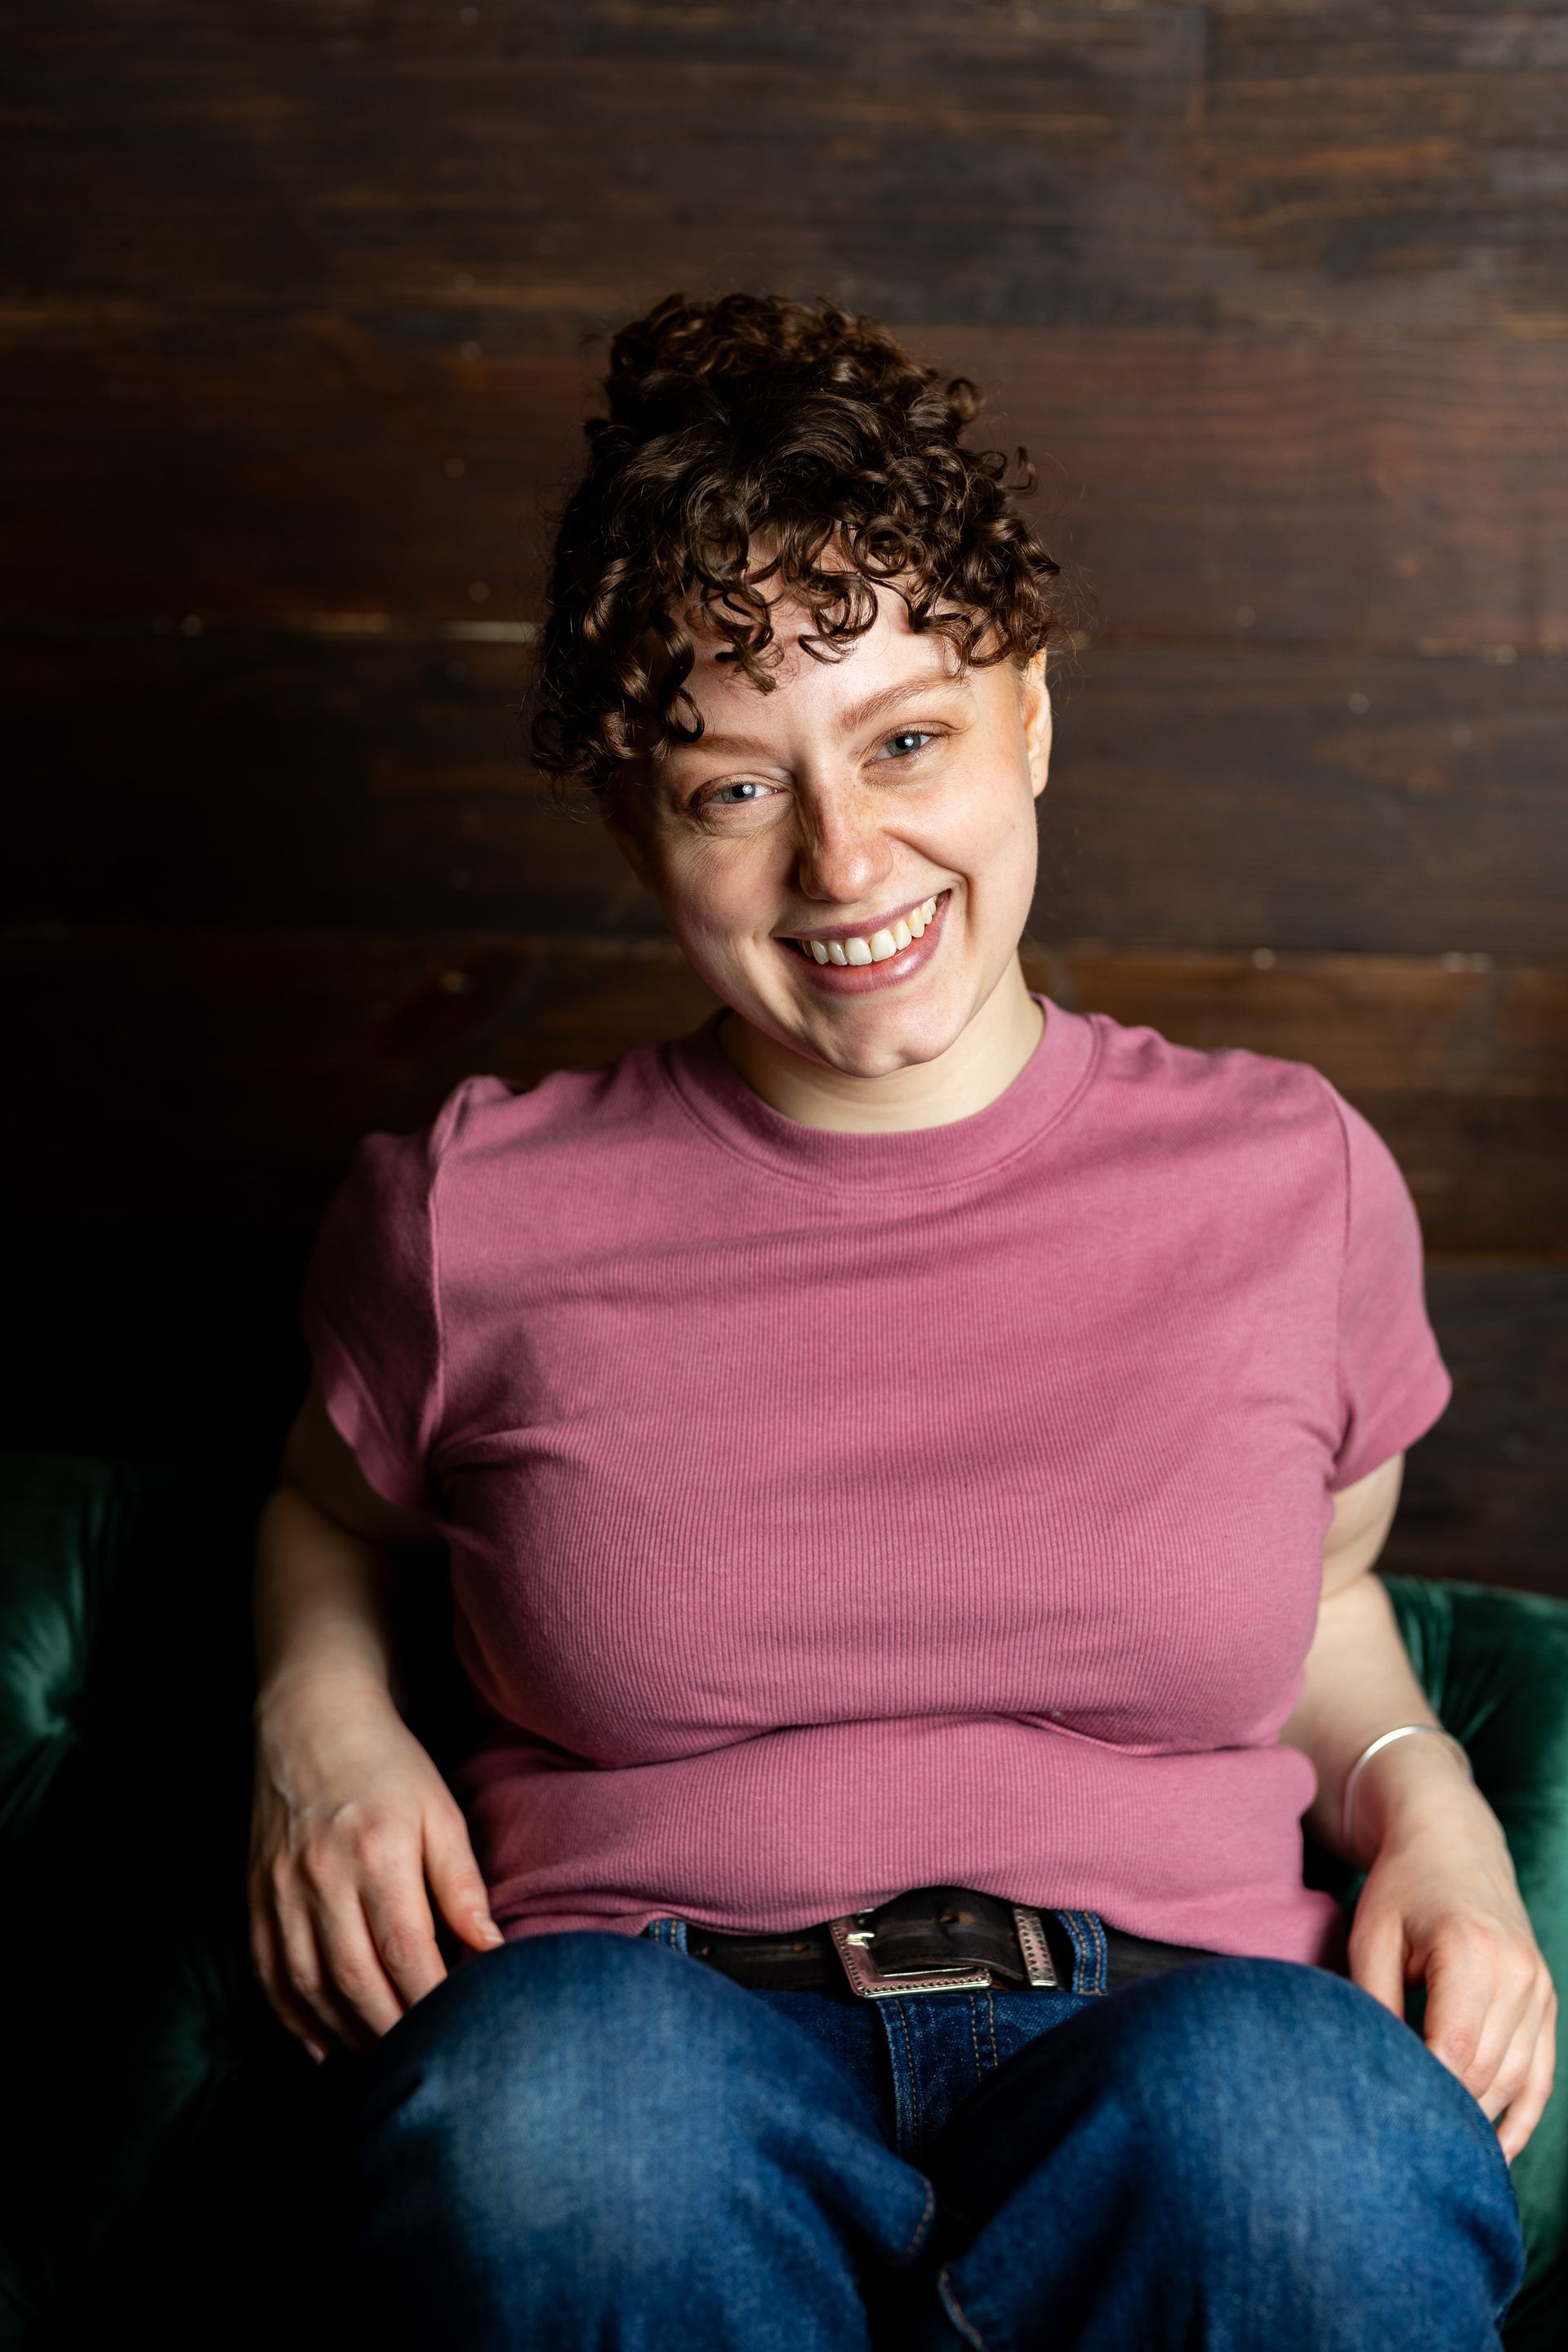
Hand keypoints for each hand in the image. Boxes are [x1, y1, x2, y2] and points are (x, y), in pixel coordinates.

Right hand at [248, 1673, 504, 2060]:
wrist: (310, 1721)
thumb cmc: (389, 1766)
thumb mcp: (440, 1810)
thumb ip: (461, 1882)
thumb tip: (489, 1950)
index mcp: (377, 1854)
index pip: (406, 1951)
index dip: (431, 2002)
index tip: (459, 2033)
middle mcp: (323, 1878)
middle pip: (355, 1979)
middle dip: (391, 2031)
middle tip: (424, 2061)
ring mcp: (281, 1890)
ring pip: (310, 1985)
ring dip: (346, 2032)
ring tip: (383, 2057)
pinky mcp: (255, 1896)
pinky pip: (269, 1973)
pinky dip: (294, 2017)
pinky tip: (323, 2046)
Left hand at [1347, 1787, 1556, 2162]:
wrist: (1450, 1842)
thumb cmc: (1400, 1890)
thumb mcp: (1371, 1937)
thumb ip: (1374, 2004)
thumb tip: (1372, 2075)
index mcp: (1471, 1953)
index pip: (1453, 2051)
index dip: (1423, 2093)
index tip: (1388, 2123)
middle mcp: (1517, 1974)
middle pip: (1486, 2072)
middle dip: (1447, 2114)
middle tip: (1404, 2149)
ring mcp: (1538, 1989)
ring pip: (1515, 2082)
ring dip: (1482, 2123)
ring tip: (1441, 2161)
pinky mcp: (1545, 2001)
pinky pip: (1541, 2077)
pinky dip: (1522, 2118)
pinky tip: (1496, 2153)